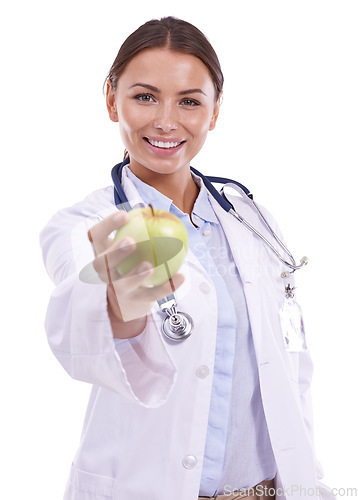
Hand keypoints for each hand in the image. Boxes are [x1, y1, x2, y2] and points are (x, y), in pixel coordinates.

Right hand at [87, 210, 184, 324]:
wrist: (129, 298)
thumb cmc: (131, 261)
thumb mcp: (130, 245)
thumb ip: (140, 229)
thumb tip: (160, 209)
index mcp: (101, 252)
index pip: (96, 236)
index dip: (107, 225)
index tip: (125, 215)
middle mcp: (105, 272)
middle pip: (102, 263)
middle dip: (115, 252)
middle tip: (131, 241)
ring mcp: (118, 289)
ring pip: (123, 284)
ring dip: (135, 275)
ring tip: (149, 266)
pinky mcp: (135, 301)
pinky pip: (152, 294)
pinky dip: (167, 287)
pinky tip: (180, 277)